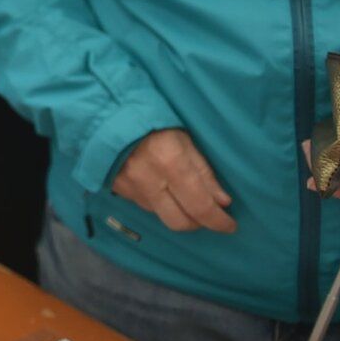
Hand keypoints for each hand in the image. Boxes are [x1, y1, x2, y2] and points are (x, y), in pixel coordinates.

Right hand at [111, 128, 236, 232]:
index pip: (199, 206)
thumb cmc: (155, 122)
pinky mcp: (118, 189)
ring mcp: (130, 187)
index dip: (218, 221)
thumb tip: (222, 202)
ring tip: (185, 197)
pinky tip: (162, 188)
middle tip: (208, 214)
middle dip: (198, 223)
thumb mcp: (186, 139)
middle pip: (179, 221)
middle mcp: (149, 180)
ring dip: (178, 212)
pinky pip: (146, 206)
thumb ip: (204, 172)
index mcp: (170, 162)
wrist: (109, 115)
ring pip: (162, 216)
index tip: (230, 225)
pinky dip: (160, 203)